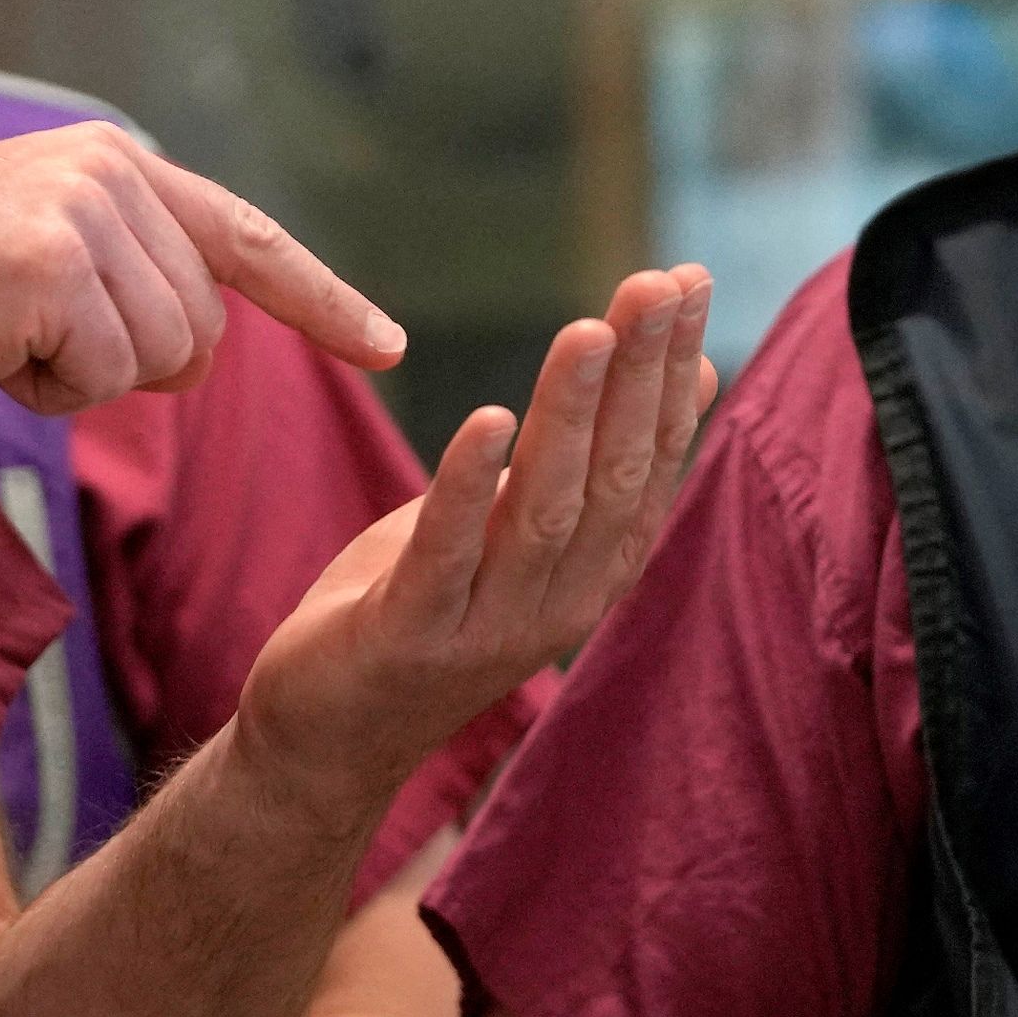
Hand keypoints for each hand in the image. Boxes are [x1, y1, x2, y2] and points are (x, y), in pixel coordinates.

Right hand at [0, 123, 398, 433]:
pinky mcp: (54, 262)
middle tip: (24, 342)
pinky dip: (51, 395)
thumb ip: (122, 271)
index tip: (387, 346)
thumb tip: (207, 342)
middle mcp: (106, 167)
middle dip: (132, 367)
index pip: (245, 236)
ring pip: (166, 357)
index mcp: (108, 159)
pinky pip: (112, 378)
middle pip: (205, 324)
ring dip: (86, 383)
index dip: (322, 300)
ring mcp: (81, 208)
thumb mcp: (32, 263)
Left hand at [234, 266, 717, 792]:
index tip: (688, 279)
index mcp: (593, 569)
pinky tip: (490, 418)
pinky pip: (449, 553)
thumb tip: (686, 371)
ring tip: (589, 331)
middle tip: (658, 283)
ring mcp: (489, 625)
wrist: (329, 737)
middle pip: (616, 476)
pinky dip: (470, 484)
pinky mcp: (410, 636)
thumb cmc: (425, 609)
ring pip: (548, 509)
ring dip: (571, 416)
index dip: (671, 370)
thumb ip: (592, 460)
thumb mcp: (519, 524)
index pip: (652, 459)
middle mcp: (559, 600)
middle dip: (639, 375)